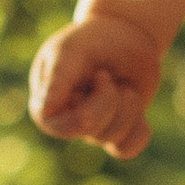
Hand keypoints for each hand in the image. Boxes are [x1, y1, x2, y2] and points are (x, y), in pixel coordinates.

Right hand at [29, 16, 157, 160]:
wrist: (124, 34)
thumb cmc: (91, 40)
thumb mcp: (72, 51)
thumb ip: (58, 79)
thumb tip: (44, 112)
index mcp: (46, 104)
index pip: (60, 127)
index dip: (87, 105)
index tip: (100, 75)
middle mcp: (66, 122)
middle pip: (91, 131)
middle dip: (109, 100)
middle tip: (108, 75)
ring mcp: (92, 129)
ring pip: (113, 139)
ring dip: (128, 106)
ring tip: (122, 83)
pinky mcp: (116, 133)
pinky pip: (127, 150)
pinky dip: (139, 130)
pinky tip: (136, 107)